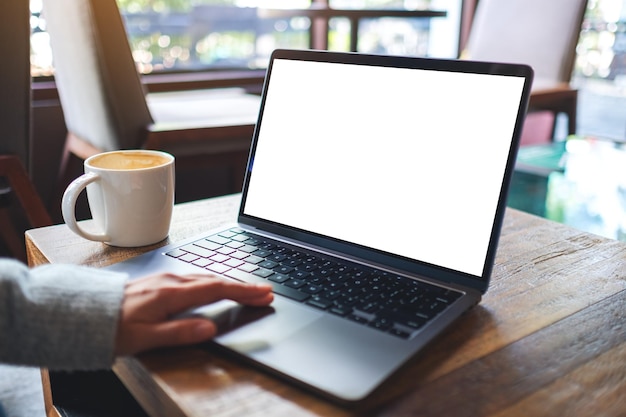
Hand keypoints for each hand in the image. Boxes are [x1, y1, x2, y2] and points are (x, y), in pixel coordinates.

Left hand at [115, 272, 273, 355]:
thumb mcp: (145, 338)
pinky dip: (211, 281)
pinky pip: (193, 277)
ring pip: (205, 277)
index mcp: (172, 294)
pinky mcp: (158, 281)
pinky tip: (212, 285)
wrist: (82, 313)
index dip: (244, 292)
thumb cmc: (112, 328)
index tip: (265, 293)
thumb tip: (210, 328)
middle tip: (265, 291)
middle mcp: (171, 281)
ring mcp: (164, 279)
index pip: (217, 290)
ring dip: (228, 282)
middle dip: (243, 285)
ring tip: (246, 288)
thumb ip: (180, 333)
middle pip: (216, 280)